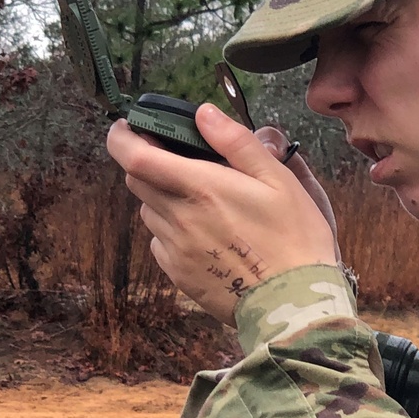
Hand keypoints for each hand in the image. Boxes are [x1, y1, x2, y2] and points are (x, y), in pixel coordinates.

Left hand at [106, 103, 338, 324]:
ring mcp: (175, 250)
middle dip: (149, 164)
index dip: (121, 137)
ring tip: (203, 205)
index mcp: (200, 188)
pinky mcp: (179, 275)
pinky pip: (160, 243)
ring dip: (164, 200)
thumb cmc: (295, 238)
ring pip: (149, 212)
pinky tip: (206, 237)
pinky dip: (172, 232)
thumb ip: (237, 142)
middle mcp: (179, 218)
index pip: (134, 156)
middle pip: (137, 181)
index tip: (128, 127)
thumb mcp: (279, 180)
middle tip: (180, 163)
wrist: (296, 304)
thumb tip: (203, 113)